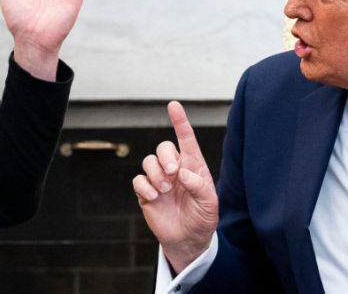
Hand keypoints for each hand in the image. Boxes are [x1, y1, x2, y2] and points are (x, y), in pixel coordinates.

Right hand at [133, 101, 218, 273]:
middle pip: (163, 147)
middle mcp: (175, 169)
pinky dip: (145, 187)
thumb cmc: (202, 218)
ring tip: (165, 190)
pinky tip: (155, 198)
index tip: (173, 105)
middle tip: (173, 174)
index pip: (186, 139)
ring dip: (156, 174)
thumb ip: (199, 185)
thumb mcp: (209, 203)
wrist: (188, 240)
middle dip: (165, 157)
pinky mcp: (146, 193)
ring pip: (148, 161)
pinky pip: (138, 180)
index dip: (180, 121)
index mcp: (193, 166)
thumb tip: (182, 172)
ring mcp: (159, 180)